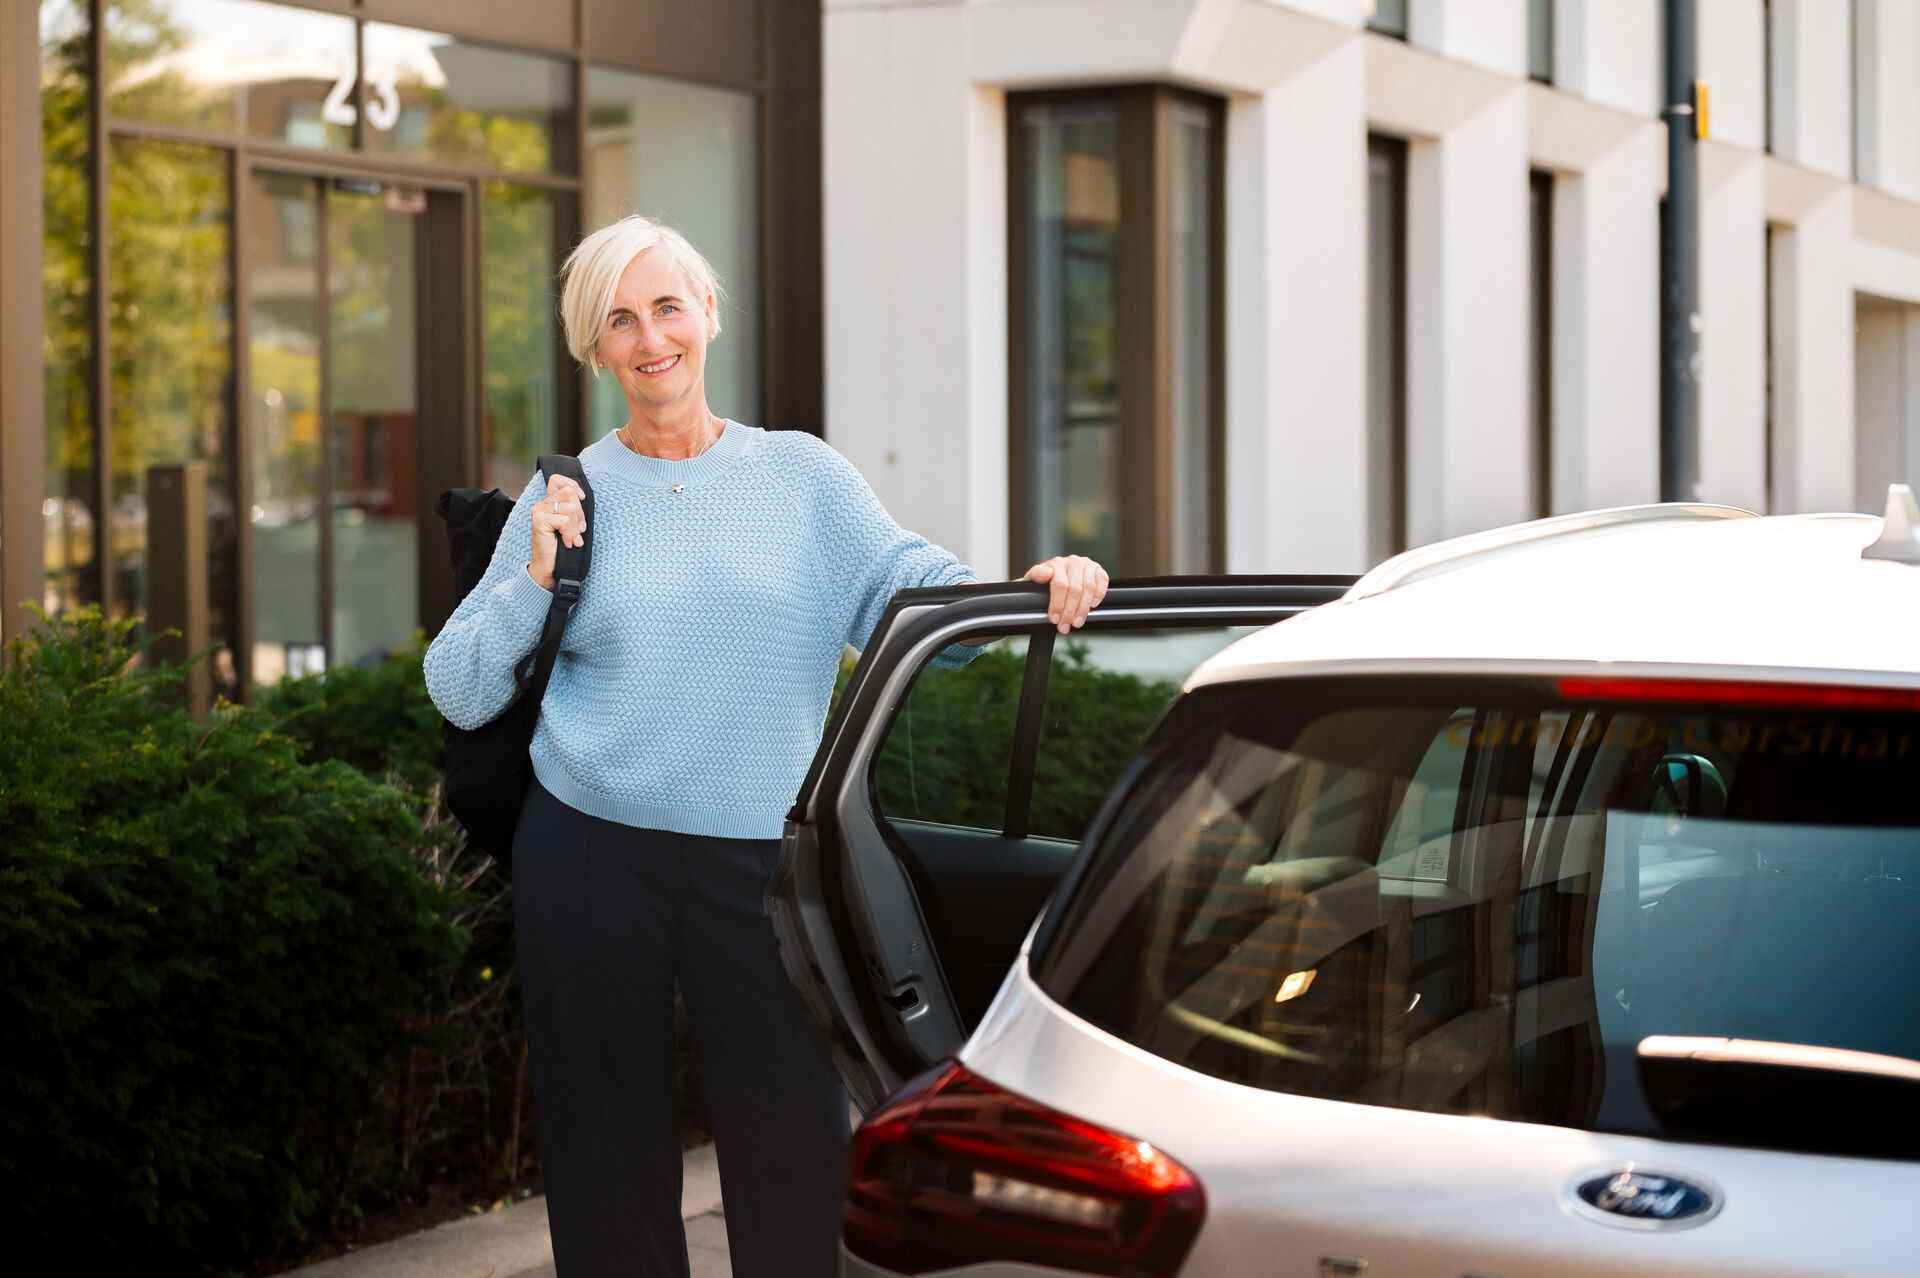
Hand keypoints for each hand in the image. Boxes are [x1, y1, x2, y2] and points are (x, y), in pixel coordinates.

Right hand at [528, 475, 585, 591]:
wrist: (549, 568)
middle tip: (578, 530)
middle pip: (569, 493)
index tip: (581, 498)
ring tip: (572, 539)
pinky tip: (566, 543)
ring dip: (575, 526)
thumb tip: (581, 496)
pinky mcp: (539, 521)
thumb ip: (573, 509)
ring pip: (570, 507)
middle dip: (579, 513)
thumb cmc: (562, 547)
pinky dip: (569, 533)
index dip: (573, 486)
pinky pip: (565, 520)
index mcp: (549, 503)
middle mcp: (542, 504)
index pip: (558, 480)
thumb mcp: (571, 524)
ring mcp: (539, 511)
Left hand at [1023, 555, 1109, 633]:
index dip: (1058, 604)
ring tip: (1077, 622)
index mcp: (1056, 563)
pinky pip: (1102, 581)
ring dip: (1083, 609)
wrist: (1053, 578)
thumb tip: (1045, 573)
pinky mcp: (1097, 569)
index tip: (1054, 619)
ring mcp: (1086, 564)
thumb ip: (1036, 575)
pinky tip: (1092, 606)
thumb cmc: (1043, 581)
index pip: (1060, 585)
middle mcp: (1072, 561)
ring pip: (1089, 588)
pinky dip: (1099, 594)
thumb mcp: (1033, 579)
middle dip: (1069, 612)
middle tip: (1064, 626)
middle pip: (1075, 589)